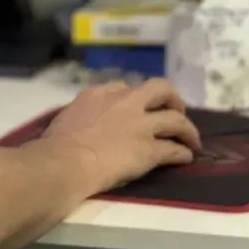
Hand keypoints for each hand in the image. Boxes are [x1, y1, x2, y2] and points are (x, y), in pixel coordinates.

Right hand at [41, 79, 201, 192]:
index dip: (136, 97)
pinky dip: (183, 154)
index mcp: (100, 94)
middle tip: (176, 112)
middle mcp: (125, 103)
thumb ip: (84, 113)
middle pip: (160, 89)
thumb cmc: (57, 142)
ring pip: (176, 120)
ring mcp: (141, 125)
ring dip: (188, 130)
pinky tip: (186, 159)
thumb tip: (85, 122)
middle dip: (172, 99)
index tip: (138, 107)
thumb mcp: (68, 115)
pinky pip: (175, 150)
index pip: (125, 87)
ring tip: (192, 141)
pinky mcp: (150, 150)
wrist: (66, 160)